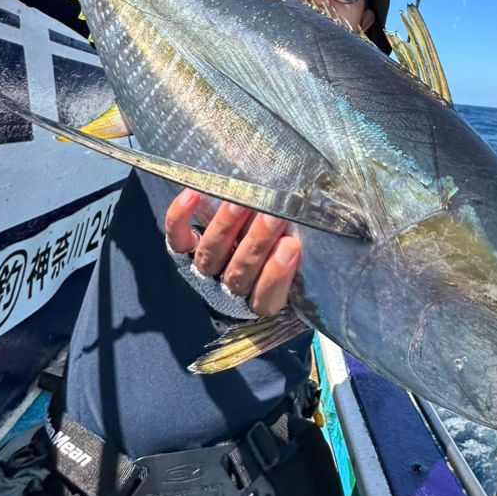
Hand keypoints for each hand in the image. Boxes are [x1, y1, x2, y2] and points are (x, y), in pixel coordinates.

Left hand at [165, 188, 301, 316]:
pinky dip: (180, 218)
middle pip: (239, 274)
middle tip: (274, 215)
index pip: (266, 298)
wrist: (248, 260)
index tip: (292, 246)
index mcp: (261, 302)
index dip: (277, 275)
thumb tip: (319, 226)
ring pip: (210, 255)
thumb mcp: (302, 272)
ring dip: (226, 227)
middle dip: (257, 243)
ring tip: (239, 201)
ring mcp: (205, 271)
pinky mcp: (185, 251)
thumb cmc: (285, 260)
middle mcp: (229, 292)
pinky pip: (178, 239)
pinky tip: (192, 193)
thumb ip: (306, 257)